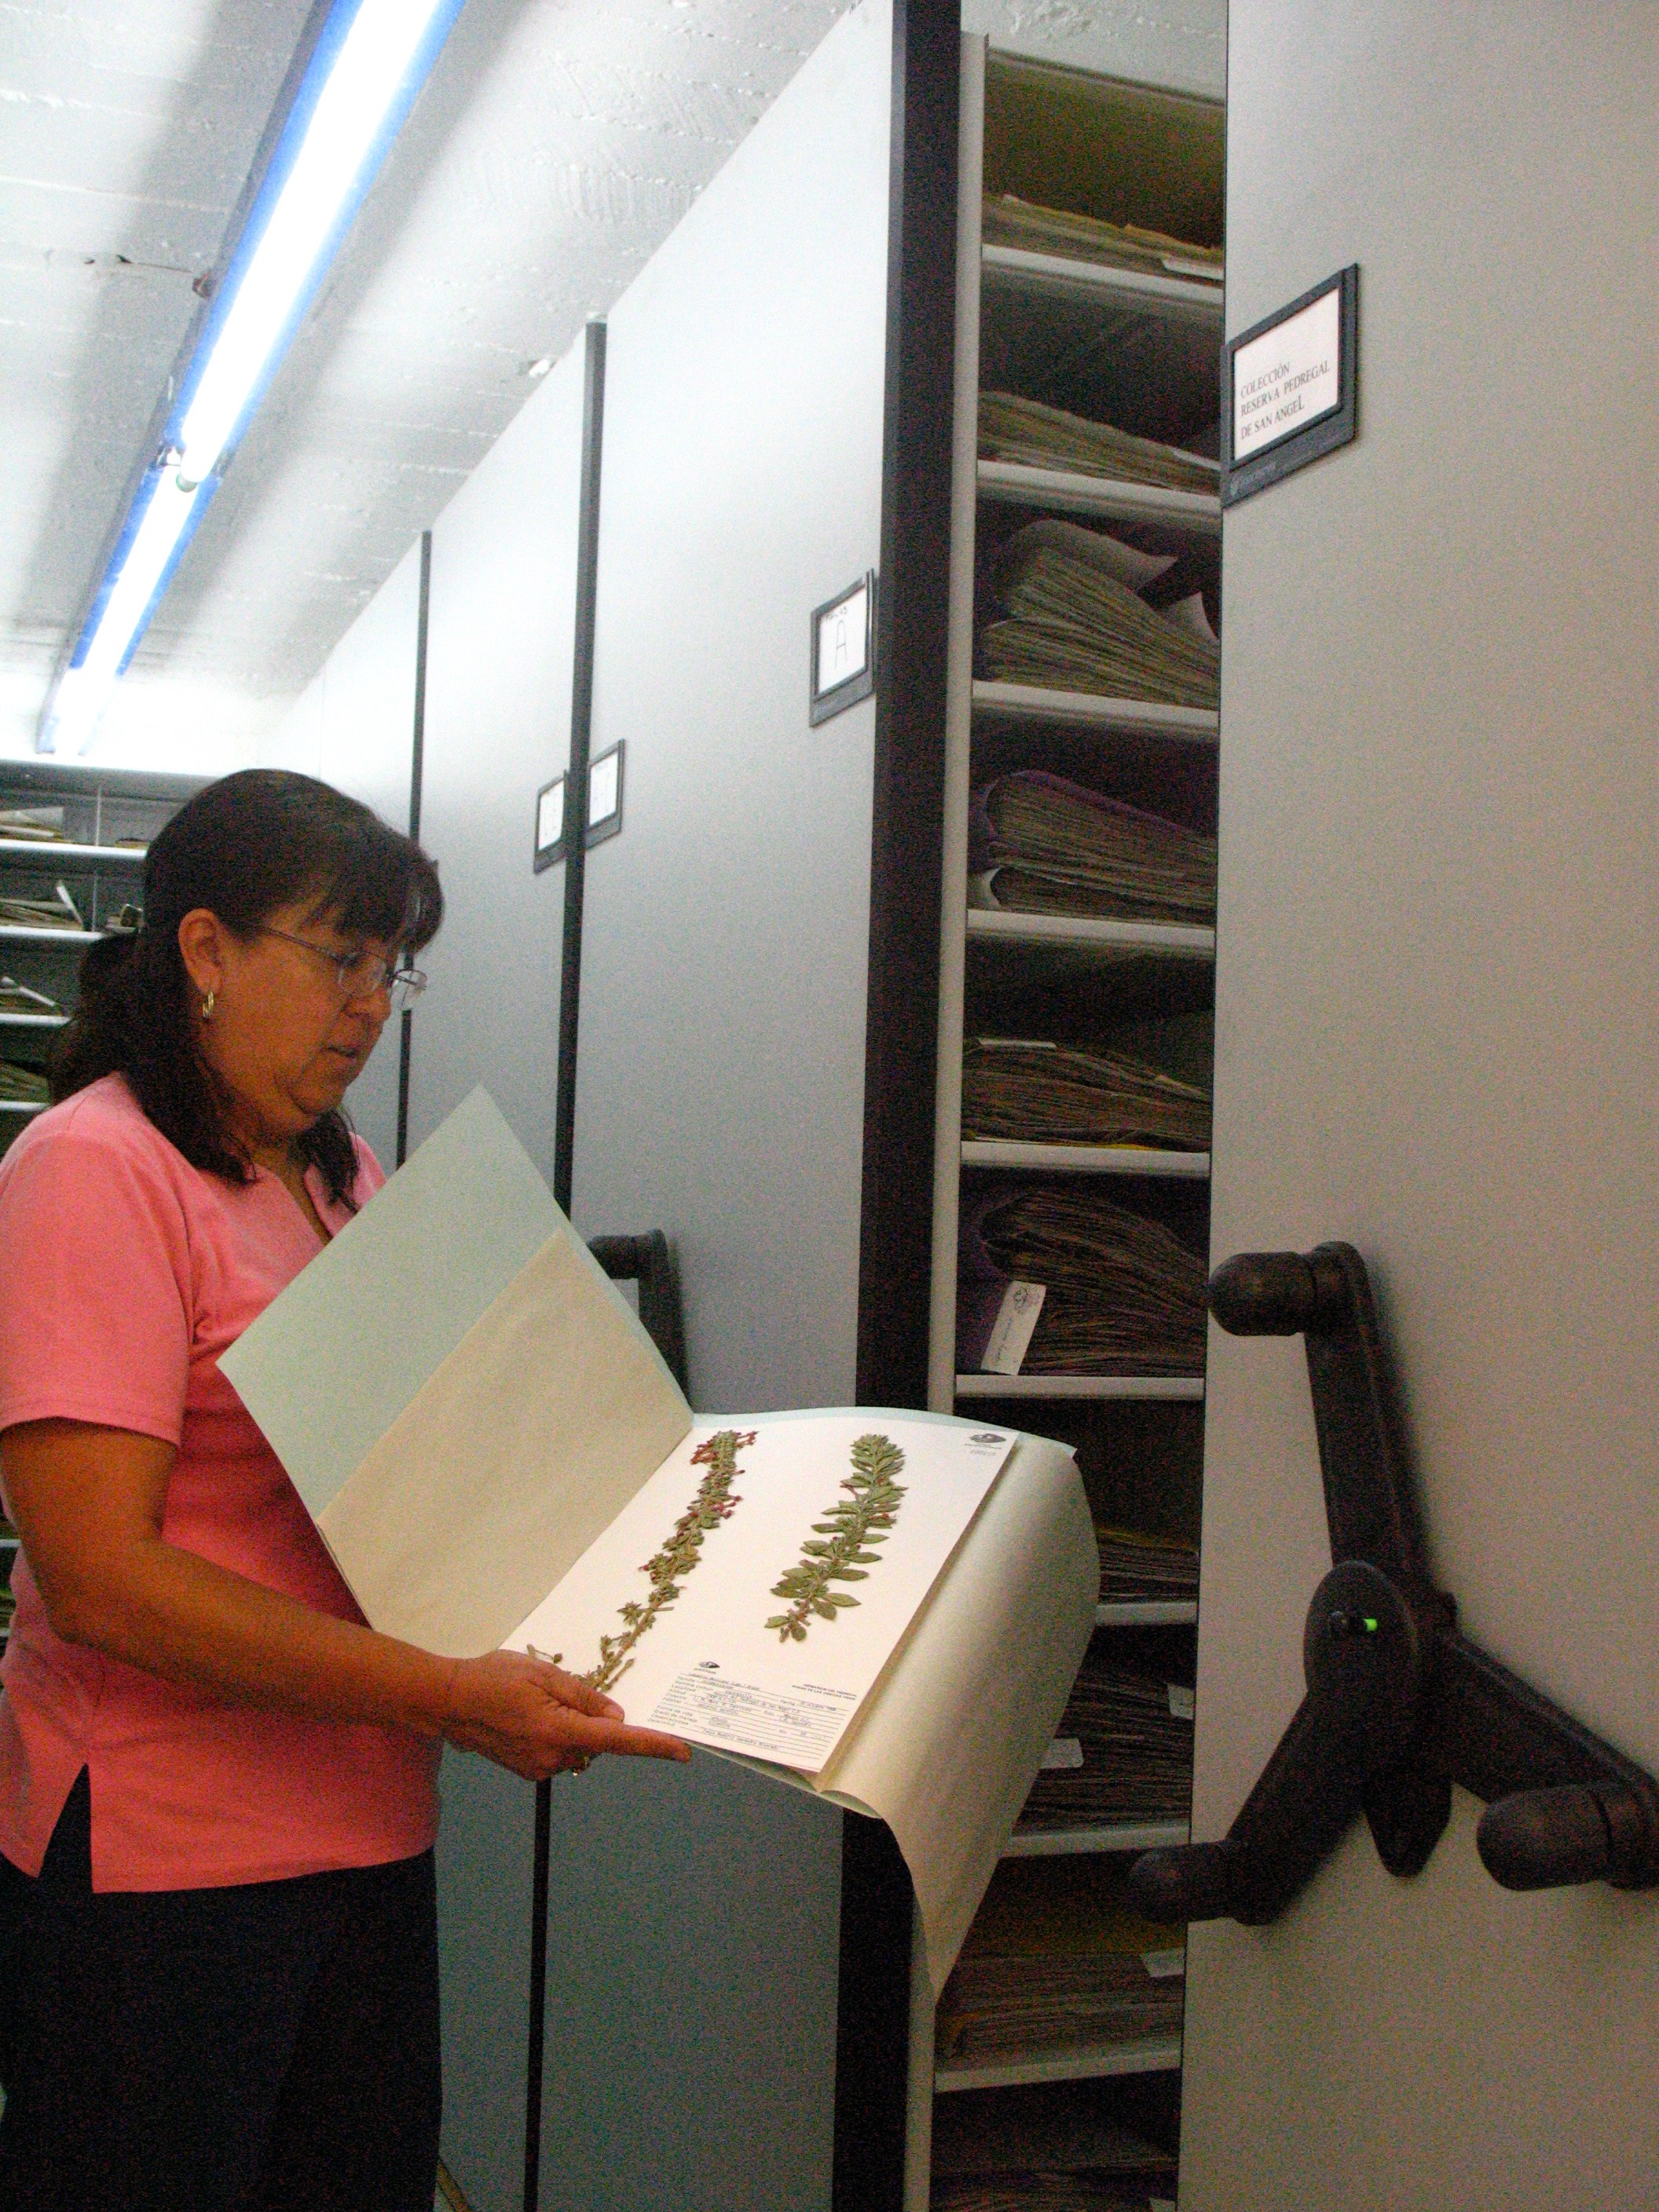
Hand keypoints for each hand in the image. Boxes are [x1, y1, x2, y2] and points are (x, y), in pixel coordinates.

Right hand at [438, 1649, 691, 1780]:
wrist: (447, 1702)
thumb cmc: (492, 1678)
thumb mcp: (542, 1674)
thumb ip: (584, 1696)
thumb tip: (618, 1717)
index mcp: (558, 1730)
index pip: (617, 1740)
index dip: (652, 1745)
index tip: (682, 1751)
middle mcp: (552, 1757)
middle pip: (597, 1742)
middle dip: (593, 1720)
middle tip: (557, 1692)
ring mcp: (539, 1768)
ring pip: (579, 1748)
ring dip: (572, 1728)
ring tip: (534, 1703)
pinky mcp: (529, 1772)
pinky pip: (560, 1753)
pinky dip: (557, 1736)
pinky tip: (528, 1718)